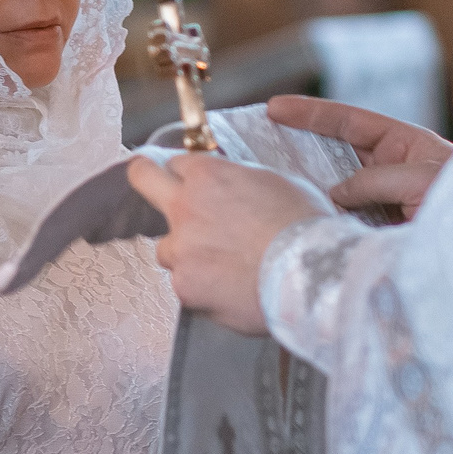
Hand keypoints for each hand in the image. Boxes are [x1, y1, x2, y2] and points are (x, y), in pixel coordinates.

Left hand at [126, 155, 326, 333]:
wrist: (309, 275)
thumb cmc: (304, 226)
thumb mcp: (276, 182)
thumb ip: (242, 180)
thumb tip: (234, 184)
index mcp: (209, 175)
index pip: (177, 162)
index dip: (187, 173)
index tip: (192, 181)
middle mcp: (185, 207)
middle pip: (143, 179)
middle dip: (145, 177)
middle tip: (155, 188)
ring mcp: (180, 249)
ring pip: (167, 248)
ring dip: (186, 254)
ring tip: (223, 267)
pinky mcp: (185, 286)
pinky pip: (185, 284)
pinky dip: (203, 287)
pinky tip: (230, 291)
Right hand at [267, 93, 452, 220]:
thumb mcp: (425, 179)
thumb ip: (376, 179)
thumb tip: (335, 194)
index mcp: (404, 146)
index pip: (349, 122)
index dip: (311, 114)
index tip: (274, 108)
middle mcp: (389, 173)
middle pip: (334, 154)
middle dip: (299, 150)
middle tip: (258, 146)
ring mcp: (381, 205)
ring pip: (334, 192)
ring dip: (307, 190)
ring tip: (269, 186)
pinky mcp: (375, 236)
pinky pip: (342, 223)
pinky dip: (322, 222)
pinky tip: (300, 223)